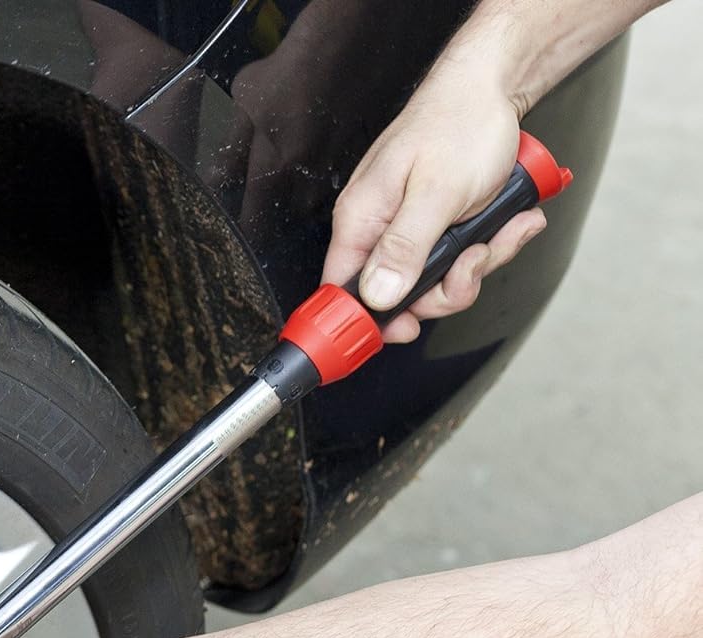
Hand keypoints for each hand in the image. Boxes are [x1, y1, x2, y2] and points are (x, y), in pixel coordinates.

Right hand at [323, 60, 547, 343]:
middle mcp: (380, 229)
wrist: (492, 87)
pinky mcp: (439, 226)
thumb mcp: (436, 192)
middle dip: (447, 288)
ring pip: (437, 280)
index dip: (370, 319)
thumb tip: (377, 297)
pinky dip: (492, 246)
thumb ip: (404, 247)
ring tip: (507, 228)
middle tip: (475, 259)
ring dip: (479, 263)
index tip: (403, 330)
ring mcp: (410, 229)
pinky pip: (460, 259)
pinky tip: (514, 222)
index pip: (343, 290)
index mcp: (362, 220)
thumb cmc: (459, 125)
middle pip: (400, 296)